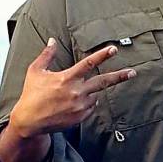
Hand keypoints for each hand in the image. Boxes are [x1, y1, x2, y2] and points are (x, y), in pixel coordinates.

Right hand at [10, 38, 136, 137]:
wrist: (30, 121)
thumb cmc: (31, 94)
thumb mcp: (36, 71)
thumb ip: (47, 55)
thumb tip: (52, 40)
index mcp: (67, 79)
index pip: (88, 63)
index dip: (102, 55)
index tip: (114, 49)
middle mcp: (77, 92)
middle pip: (103, 82)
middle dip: (119, 76)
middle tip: (133, 72)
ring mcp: (80, 106)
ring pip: (95, 95)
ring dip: (90, 92)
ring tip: (71, 95)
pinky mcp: (81, 118)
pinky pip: (91, 107)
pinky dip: (86, 102)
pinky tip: (72, 103)